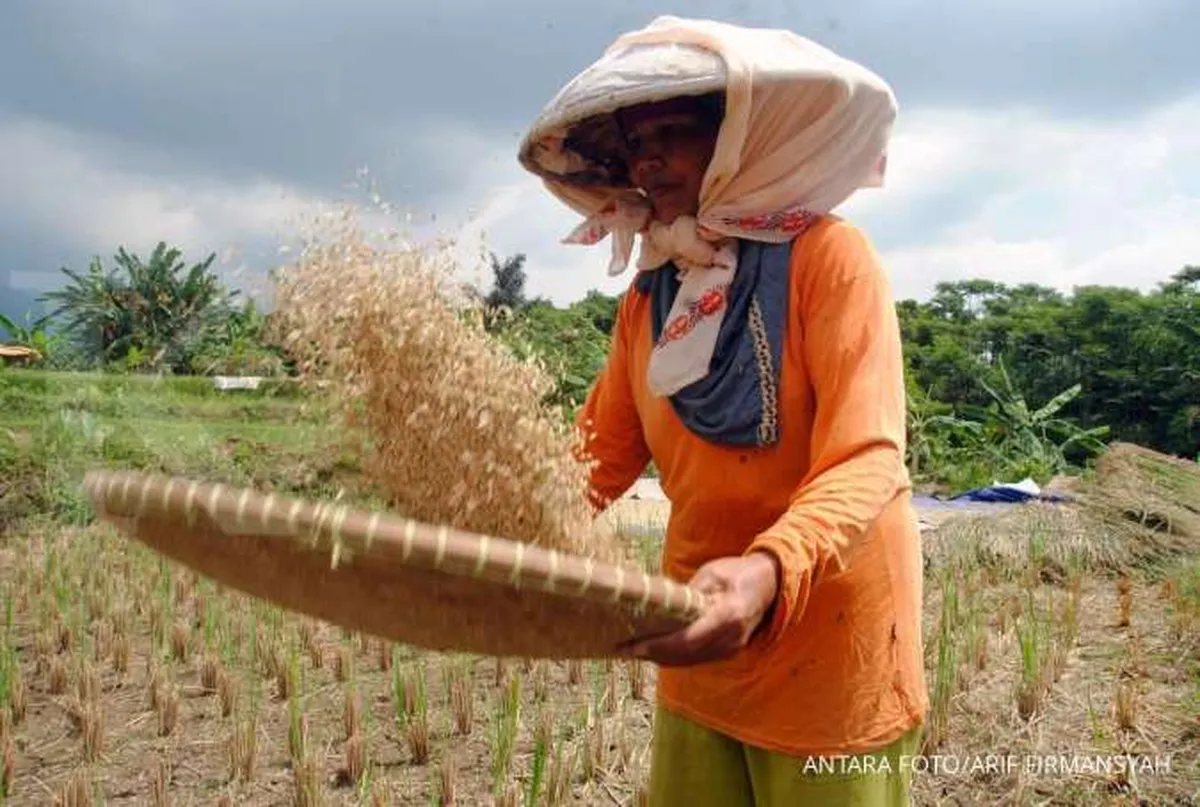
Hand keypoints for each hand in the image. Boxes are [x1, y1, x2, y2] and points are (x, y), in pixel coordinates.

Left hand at [620, 551, 779, 666]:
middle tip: (622, 649)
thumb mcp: (712, 573)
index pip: (687, 640)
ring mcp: (731, 649)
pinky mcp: (727, 651)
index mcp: (728, 616)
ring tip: (631, 650)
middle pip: (684, 655)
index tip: (634, 646)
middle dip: (652, 654)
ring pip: (689, 661)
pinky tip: (654, 651)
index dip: (659, 646)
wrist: (769, 583)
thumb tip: (662, 606)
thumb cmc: (738, 572)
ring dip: (660, 658)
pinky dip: (674, 657)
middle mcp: (730, 639)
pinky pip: (696, 659)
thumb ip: (689, 593)